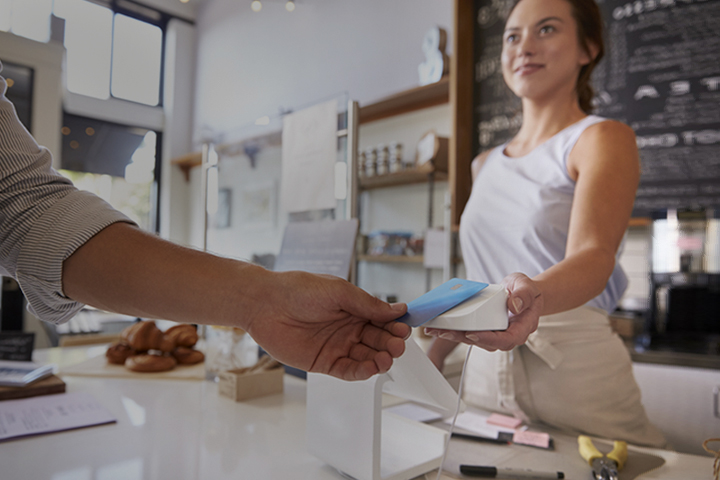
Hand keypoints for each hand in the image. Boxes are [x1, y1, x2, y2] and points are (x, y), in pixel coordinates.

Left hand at [245, 270, 409, 380]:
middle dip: (390, 344)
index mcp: (353, 309)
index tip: (405, 328)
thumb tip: (398, 310)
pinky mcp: (324, 362)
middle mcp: (348, 328)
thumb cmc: (299, 290)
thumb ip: (368, 304)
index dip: (395, 325)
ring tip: (386, 358)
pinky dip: (363, 371)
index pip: (382, 320)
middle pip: (377, 340)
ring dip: (380, 359)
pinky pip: (348, 370)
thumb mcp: (339, 291)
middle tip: (397, 345)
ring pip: (366, 357)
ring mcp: (337, 346)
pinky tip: (372, 368)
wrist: (265, 304)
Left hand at [424, 273, 541, 351]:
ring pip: (473, 339)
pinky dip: (454, 329)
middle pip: (484, 342)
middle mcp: (506, 335)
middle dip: (463, 338)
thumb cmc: (525, 291)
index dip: (488, 339)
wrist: (521, 292)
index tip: (472, 334)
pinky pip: (468, 332)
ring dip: (454, 336)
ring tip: (436, 330)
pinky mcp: (484, 329)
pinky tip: (439, 326)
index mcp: (521, 328)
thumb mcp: (527, 287)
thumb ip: (523, 294)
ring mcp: (494, 333)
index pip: (506, 339)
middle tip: (445, 332)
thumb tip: (514, 305)